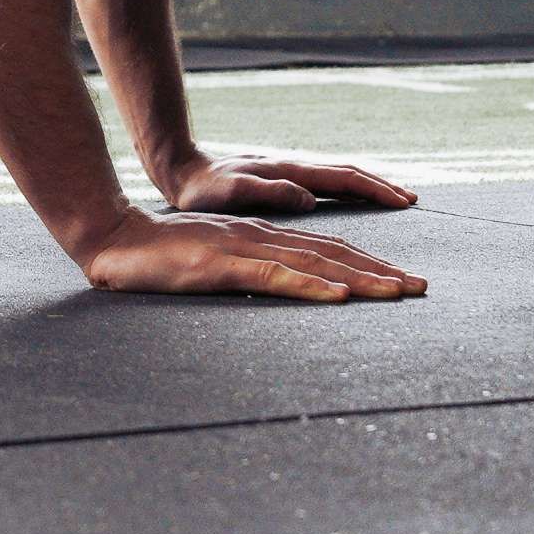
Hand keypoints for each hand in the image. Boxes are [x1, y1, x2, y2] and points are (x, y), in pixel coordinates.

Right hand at [81, 205, 426, 300]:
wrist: (112, 239)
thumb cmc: (154, 259)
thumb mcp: (209, 265)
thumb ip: (243, 272)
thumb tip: (276, 288)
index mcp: (258, 238)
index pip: (324, 249)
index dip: (366, 264)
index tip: (402, 281)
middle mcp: (259, 238)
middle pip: (333, 252)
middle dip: (380, 270)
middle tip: (422, 287)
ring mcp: (242, 249)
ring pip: (315, 262)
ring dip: (361, 278)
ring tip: (398, 292)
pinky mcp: (222, 265)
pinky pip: (275, 276)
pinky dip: (311, 285)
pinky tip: (338, 295)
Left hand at [158, 144, 416, 216]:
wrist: (180, 170)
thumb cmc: (201, 188)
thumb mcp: (230, 192)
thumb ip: (267, 192)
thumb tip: (308, 198)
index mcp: (288, 171)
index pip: (342, 177)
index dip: (374, 190)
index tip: (403, 201)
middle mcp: (293, 168)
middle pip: (348, 173)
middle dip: (381, 185)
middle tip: (412, 200)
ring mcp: (288, 172)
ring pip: (338, 176)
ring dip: (368, 186)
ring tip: (394, 197)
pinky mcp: (281, 180)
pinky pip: (324, 184)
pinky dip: (347, 189)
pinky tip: (353, 199)